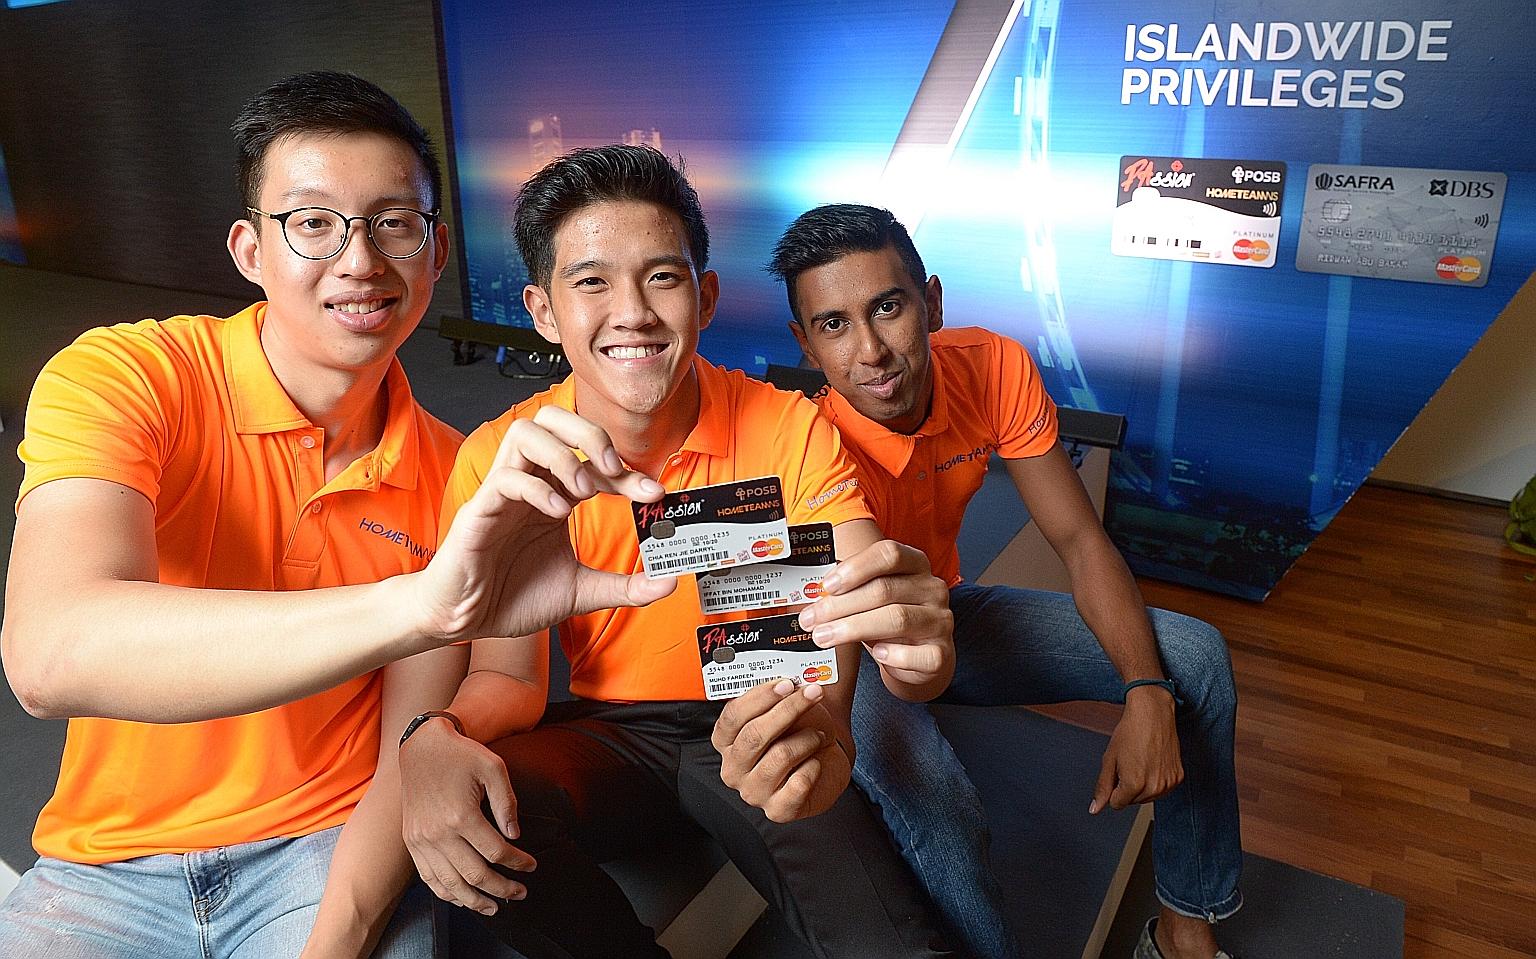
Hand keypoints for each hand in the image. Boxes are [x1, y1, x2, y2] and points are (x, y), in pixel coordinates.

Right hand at [399, 718, 535, 913]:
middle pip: (475, 875)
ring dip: (476, 901)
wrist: (422, 747)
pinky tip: (465, 899)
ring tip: (496, 907)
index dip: (518, 863)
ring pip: (451, 885)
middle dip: (503, 889)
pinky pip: (429, 879)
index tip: (532, 866)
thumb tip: (515, 835)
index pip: (496, 852)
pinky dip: (448, 894)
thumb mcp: (494, 767)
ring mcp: (421, 841)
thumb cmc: (461, 754)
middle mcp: (438, 834)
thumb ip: (507, 803)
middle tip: (521, 892)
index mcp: (461, 815)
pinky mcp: (412, 842)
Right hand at [412, 405, 676, 645]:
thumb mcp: (581, 591)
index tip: (654, 492)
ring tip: (583, 489)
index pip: (591, 460)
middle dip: (590, 433)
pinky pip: (504, 478)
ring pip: (523, 432)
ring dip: (562, 453)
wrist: (464, 622)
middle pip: (552, 420)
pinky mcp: (478, 512)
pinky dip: (536, 488)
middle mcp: (529, 483)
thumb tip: (670, 581)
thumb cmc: (513, 597)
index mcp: (553, 493)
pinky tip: (557, 513)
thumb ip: (625, 587)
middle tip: (613, 468)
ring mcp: (502, 493)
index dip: (627, 470)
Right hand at [713, 679, 850, 821]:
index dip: (761, 697)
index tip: (787, 684)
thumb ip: (778, 695)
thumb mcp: (785, 708)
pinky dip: (814, 767)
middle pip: (754, 735)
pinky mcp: (777, 810)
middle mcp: (733, 768)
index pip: (733, 716)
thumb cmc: (799, 731)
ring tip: (818, 734)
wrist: (825, 760)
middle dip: (788, 710)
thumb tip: (790, 679)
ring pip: (780, 756)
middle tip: (812, 694)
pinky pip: (798, 783)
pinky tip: (816, 762)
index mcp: (726, 741)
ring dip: (806, 739)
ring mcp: (753, 792)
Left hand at [798, 540, 953, 694]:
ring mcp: (940, 621)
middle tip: (810, 619)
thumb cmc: (888, 619)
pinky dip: (894, 655)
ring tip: (823, 637)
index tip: (827, 586)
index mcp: (915, 564)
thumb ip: (850, 589)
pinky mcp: (941, 654)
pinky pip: (918, 655)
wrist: (919, 657)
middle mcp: (932, 588)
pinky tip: (876, 654)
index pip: (889, 553)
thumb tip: (811, 591)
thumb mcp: (873, 596)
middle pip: (884, 589)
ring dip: (853, 628)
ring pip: (896, 619)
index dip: (856, 568)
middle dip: (840, 605)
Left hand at [1089, 686, 1183, 812]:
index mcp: (1134, 784)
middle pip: (1132, 801)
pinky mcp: (1178, 777)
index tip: (1118, 770)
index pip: (1117, 804)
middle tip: (1130, 762)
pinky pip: (1162, 789)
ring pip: (1147, 797)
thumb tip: (1095, 809)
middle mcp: (1154, 787)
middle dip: (1127, 786)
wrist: (1152, 714)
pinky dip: (1156, 780)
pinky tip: (1153, 762)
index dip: (1114, 787)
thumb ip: (1102, 787)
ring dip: (1142, 785)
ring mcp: (1168, 783)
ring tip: (1142, 761)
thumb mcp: (1109, 759)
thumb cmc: (1130, 732)